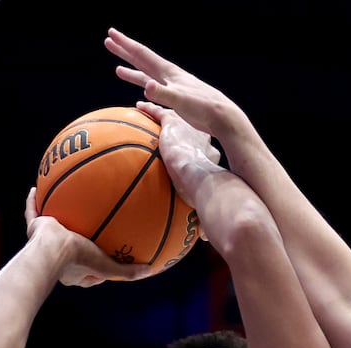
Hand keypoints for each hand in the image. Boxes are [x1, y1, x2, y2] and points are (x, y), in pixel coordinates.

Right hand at [21, 187, 149, 286]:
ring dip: (55, 216)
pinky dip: (33, 202)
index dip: (98, 262)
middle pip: (69, 245)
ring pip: (49, 227)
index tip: (107, 254)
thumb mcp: (108, 266)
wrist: (52, 251)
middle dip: (77, 237)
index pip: (88, 268)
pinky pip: (32, 212)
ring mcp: (44, 242)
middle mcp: (59, 257)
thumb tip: (149, 271)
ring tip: (62, 204)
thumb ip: (127, 271)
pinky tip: (36, 189)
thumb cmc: (79, 260)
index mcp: (74, 270)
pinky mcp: (34, 229)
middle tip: (86, 226)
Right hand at [105, 28, 246, 148]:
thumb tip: (146, 86)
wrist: (222, 117)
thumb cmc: (203, 108)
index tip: (111, 34)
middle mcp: (169, 76)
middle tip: (109, 41)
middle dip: (125, 51)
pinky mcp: (177, 98)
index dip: (125, 44)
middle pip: (142, 60)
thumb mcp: (180, 101)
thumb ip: (163, 93)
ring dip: (132, 71)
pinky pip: (155, 89)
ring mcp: (173, 86)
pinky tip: (143, 88)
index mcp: (168, 72)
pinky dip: (146, 87)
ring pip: (147, 75)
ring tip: (118, 68)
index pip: (142, 54)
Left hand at [150, 109, 225, 227]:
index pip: (206, 152)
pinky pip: (159, 112)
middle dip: (183, 128)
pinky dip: (149, 109)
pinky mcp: (175, 124)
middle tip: (174, 128)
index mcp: (211, 158)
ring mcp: (190, 129)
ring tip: (152, 108)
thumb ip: (203, 219)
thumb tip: (204, 237)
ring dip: (164, 111)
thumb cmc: (211, 202)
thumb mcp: (206, 208)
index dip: (199, 151)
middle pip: (191, 131)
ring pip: (176, 114)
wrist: (208, 186)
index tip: (191, 152)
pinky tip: (139, 107)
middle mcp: (203, 141)